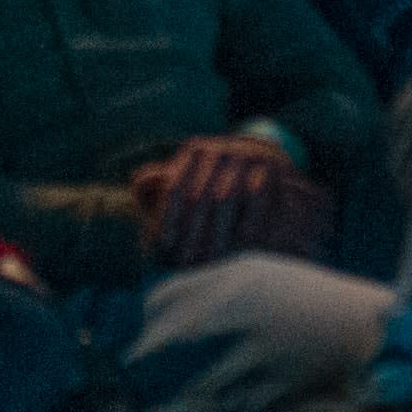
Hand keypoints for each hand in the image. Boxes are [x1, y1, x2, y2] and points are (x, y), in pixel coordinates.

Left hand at [132, 135, 319, 268]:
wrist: (272, 183)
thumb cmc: (219, 194)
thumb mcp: (191, 187)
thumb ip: (163, 186)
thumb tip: (139, 182)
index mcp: (197, 150)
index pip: (175, 186)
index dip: (168, 218)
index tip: (165, 247)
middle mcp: (222, 148)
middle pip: (198, 195)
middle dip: (191, 233)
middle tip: (185, 264)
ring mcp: (249, 155)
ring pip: (223, 199)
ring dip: (215, 235)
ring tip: (208, 263)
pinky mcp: (272, 168)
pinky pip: (254, 201)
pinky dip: (244, 228)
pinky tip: (238, 252)